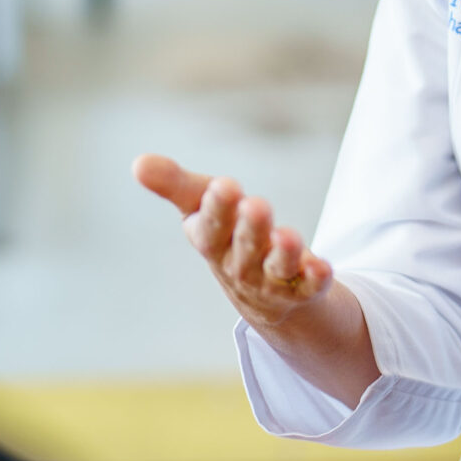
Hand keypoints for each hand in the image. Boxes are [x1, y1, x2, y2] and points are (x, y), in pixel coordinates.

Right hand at [132, 154, 336, 327]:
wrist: (265, 298)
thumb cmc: (229, 239)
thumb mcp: (201, 209)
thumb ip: (175, 185)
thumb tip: (138, 162)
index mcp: (213, 242)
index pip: (210, 229)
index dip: (216, 210)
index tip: (225, 186)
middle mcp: (240, 266)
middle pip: (244, 250)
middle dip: (249, 229)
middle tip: (255, 205)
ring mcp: (272, 282)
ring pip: (276, 269)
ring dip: (283, 254)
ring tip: (288, 236)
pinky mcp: (303, 289)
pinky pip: (309, 287)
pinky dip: (315, 278)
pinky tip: (323, 266)